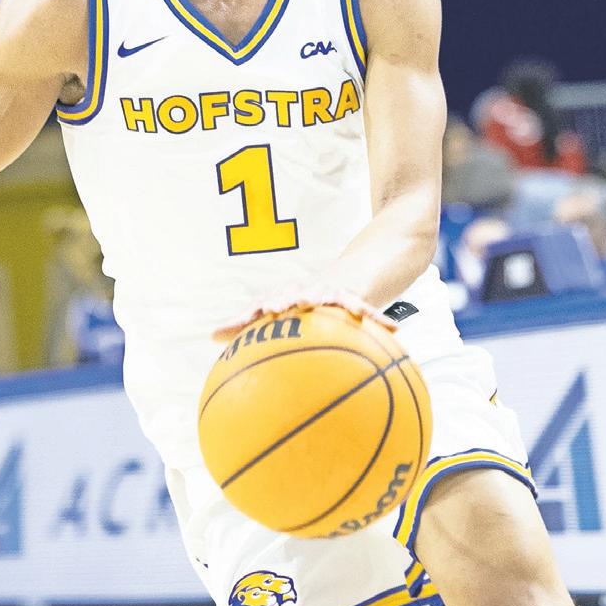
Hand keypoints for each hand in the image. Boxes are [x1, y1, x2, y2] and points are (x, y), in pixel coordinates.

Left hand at [212, 282, 396, 342]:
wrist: (362, 266)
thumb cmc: (317, 301)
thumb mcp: (294, 316)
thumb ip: (259, 330)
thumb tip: (212, 340)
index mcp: (287, 300)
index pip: (259, 309)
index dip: (243, 319)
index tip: (224, 332)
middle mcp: (305, 291)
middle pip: (289, 294)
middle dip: (281, 299)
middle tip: (271, 308)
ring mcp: (331, 291)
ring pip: (325, 295)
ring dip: (320, 298)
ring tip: (315, 302)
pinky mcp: (355, 294)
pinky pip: (366, 310)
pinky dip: (375, 318)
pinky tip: (393, 332)